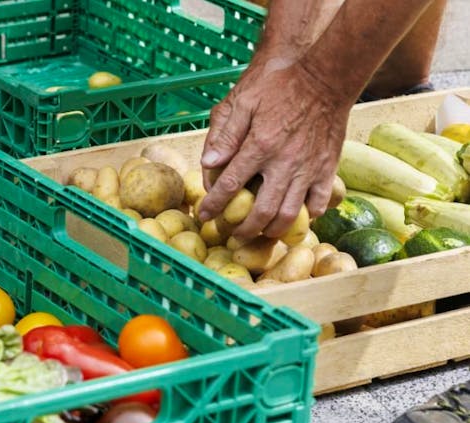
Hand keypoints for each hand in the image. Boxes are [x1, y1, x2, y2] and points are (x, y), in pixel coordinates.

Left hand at [197, 55, 351, 239]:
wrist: (326, 76)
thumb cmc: (280, 85)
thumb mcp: (244, 100)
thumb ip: (226, 133)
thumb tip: (208, 163)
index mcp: (259, 146)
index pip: (229, 186)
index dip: (214, 205)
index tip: (204, 216)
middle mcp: (284, 163)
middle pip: (261, 211)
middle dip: (244, 230)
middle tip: (234, 236)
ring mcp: (309, 168)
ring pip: (290, 214)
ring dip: (272, 231)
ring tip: (260, 234)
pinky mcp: (328, 168)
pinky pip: (319, 203)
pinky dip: (306, 216)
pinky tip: (294, 217)